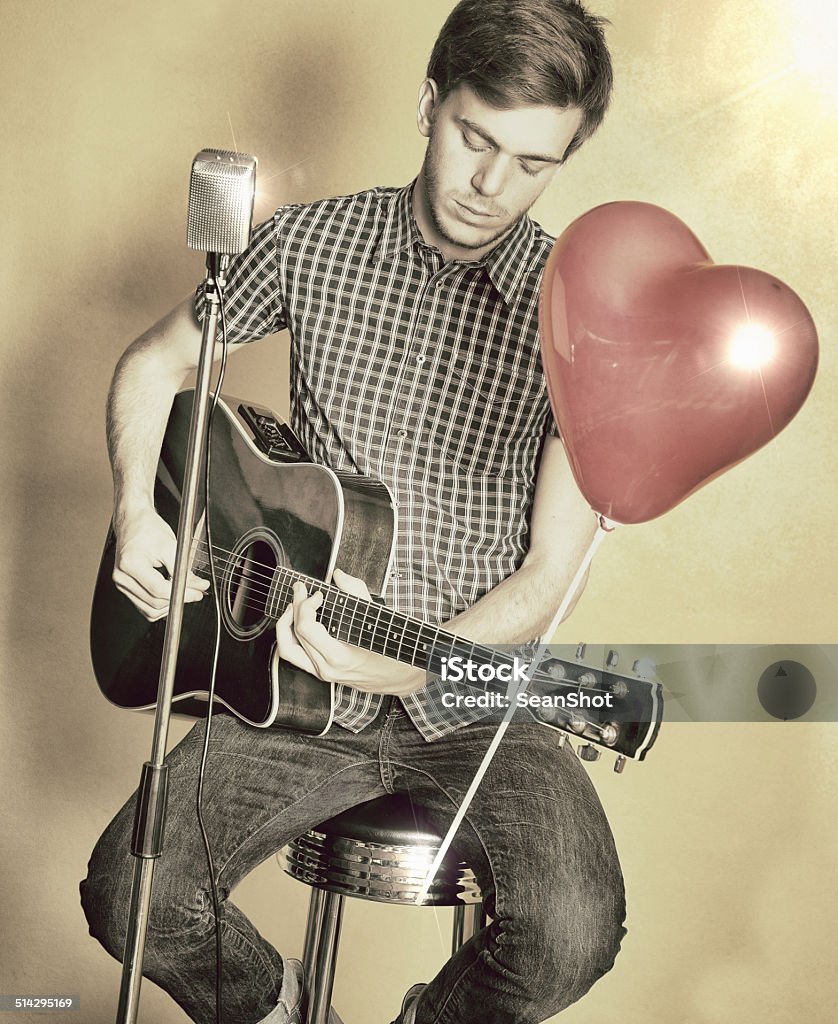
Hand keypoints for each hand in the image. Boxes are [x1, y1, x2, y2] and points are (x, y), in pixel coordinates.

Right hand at [112, 507, 208, 620]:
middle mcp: (122, 577)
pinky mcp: (126, 588)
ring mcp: (122, 584)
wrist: (133, 522)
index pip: (159, 590)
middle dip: (179, 599)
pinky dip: (160, 604)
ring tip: (183, 591)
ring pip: (149, 610)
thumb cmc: (147, 529)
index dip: (183, 594)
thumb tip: (198, 585)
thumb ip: (184, 568)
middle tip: (196, 591)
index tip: (198, 591)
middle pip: (154, 603)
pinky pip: (144, 607)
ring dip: (169, 605)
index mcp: (130, 564)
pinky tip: (170, 593)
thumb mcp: (170, 544)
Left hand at [275, 568, 425, 695]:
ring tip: (292, 605)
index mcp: (339, 657)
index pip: (305, 628)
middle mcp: (326, 668)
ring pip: (287, 648)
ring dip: (285, 623)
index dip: (306, 605)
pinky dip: (289, 637)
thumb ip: (355, 591)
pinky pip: (294, 656)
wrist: (401, 677)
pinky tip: (294, 622)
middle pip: (295, 633)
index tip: (318, 593)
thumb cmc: (393, 649)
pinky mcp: (321, 673)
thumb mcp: (377, 618)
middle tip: (301, 589)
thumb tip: (337, 575)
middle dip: (296, 605)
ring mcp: (322, 673)